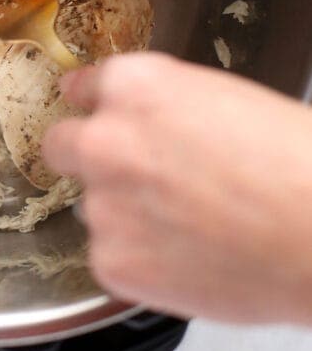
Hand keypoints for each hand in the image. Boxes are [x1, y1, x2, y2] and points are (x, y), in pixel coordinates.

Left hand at [43, 52, 311, 322]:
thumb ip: (162, 104)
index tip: (87, 110)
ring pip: (92, 207)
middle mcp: (104, 141)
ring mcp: (103, 205)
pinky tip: (185, 257)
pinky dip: (138, 260)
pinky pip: (108, 256)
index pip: (84, 87)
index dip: (91, 103)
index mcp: (134, 88)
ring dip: (122, 214)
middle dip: (85, 157)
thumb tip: (136, 117)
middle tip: (129, 176)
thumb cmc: (293, 164)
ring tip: (186, 226)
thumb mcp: (225, 100)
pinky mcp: (112, 263)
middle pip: (61, 144)